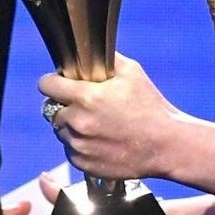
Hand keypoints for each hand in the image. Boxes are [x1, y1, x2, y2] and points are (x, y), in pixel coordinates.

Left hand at [38, 54, 181, 182]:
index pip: (47, 86)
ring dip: (71, 126)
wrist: (167, 146)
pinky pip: (71, 150)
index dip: (52, 82)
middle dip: (65, 105)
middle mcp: (78, 122)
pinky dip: (80, 145)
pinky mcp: (84, 164)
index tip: (58, 83)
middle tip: (84, 106)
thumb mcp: (132, 72)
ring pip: (61, 131)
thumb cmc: (151, 107)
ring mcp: (80, 146)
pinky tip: (100, 140)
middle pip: (52, 110)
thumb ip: (106, 59)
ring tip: (96, 124)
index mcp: (87, 97)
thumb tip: (89, 50)